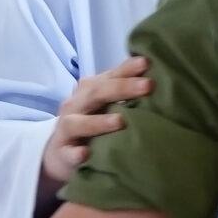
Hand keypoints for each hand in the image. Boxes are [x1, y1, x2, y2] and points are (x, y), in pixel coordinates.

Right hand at [39, 57, 150, 194]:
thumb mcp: (107, 103)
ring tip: (120, 121)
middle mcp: (76, 106)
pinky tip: (85, 154)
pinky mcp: (63, 154)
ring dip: (98, 122)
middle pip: (96, 93)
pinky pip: (68, 154)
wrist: (60, 152)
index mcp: (90, 90)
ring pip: (77, 123)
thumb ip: (126, 90)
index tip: (147, 63)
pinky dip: (75, 153)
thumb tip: (156, 75)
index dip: (127, 69)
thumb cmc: (92, 121)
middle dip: (121, 88)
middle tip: (148, 86)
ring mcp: (67, 130)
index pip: (109, 76)